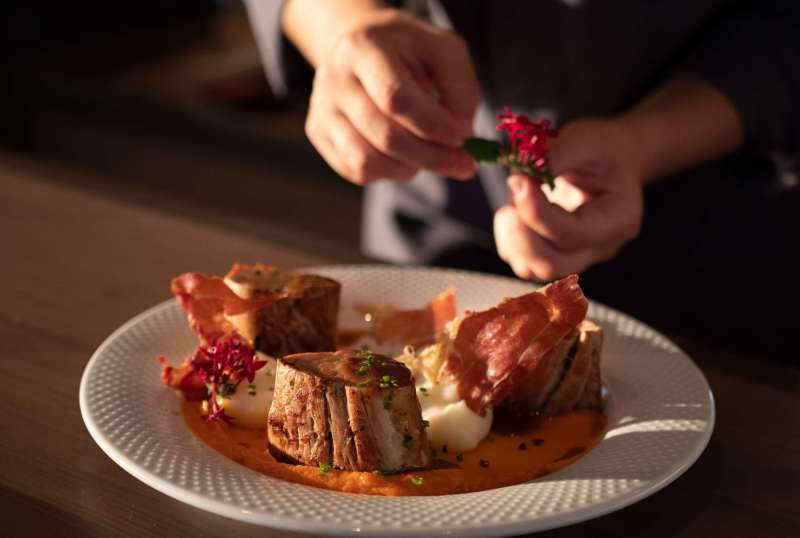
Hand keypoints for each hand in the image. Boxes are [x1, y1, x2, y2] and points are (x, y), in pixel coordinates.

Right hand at [303, 9, 479, 184]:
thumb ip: (460, 90)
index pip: (395, 99)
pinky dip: (389, 172)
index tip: (463, 137)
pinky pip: (357, 171)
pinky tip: (405, 156)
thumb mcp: (443, 51)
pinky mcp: (319, 133)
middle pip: (385, 136)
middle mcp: (334, 80)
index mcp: (364, 49)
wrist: (361, 45)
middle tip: (463, 164)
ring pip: (366, 162)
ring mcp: (322, 109)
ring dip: (409, 168)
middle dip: (432, 157)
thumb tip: (461, 136)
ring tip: (428, 156)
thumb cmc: (408, 50)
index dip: (433, 125)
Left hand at [493, 119, 643, 280]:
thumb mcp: (585, 141)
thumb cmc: (603, 150)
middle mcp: (598, 247)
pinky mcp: (553, 255)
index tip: (518, 181)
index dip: (537, 213)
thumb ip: (554, 156)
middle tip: (513, 191)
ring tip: (515, 196)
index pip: (572, 234)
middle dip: (520, 234)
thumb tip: (519, 174)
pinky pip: (522, 262)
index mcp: (618, 219)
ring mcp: (575, 256)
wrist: (610, 161)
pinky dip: (509, 238)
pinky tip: (515, 208)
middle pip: (552, 263)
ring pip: (532, 268)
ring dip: (511, 235)